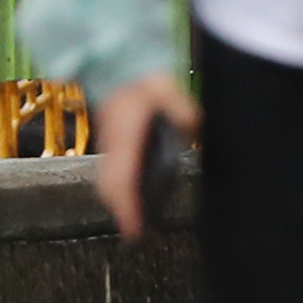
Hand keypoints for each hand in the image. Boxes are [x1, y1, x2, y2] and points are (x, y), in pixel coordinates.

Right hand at [92, 75, 202, 242]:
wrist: (117, 65)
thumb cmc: (142, 79)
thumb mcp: (164, 87)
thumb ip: (180, 108)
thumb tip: (195, 127)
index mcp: (125, 136)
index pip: (122, 179)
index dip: (127, 208)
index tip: (134, 231)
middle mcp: (113, 145)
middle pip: (109, 188)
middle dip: (121, 213)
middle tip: (137, 236)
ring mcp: (109, 145)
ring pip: (107, 182)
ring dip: (119, 204)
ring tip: (136, 225)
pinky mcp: (112, 144)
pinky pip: (111, 174)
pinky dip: (119, 191)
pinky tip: (134, 198)